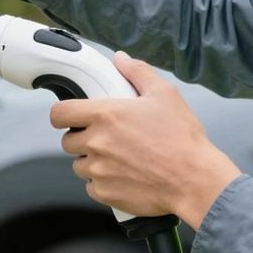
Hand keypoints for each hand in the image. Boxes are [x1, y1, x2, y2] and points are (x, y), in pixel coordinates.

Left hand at [50, 52, 241, 229]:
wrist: (194, 180)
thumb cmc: (181, 139)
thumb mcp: (164, 94)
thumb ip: (138, 72)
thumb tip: (121, 59)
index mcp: (105, 115)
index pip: (59, 113)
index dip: (62, 114)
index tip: (70, 117)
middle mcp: (96, 143)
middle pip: (68, 141)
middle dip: (82, 139)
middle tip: (106, 138)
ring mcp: (98, 171)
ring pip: (80, 165)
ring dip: (93, 162)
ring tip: (119, 158)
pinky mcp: (105, 193)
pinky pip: (92, 187)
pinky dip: (103, 183)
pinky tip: (125, 176)